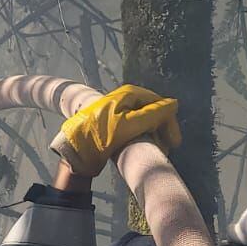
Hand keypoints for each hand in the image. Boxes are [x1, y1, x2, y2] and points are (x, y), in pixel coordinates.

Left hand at [50, 85, 182, 176]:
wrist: (72, 150)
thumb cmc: (98, 137)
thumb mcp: (128, 126)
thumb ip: (152, 115)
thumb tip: (174, 104)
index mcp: (129, 94)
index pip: (159, 104)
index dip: (169, 122)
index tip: (175, 143)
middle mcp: (125, 98)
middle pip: (153, 112)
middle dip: (162, 130)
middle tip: (168, 149)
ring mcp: (119, 110)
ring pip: (145, 120)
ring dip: (153, 135)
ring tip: (157, 151)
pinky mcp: (114, 123)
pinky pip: (135, 127)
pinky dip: (143, 137)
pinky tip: (144, 148)